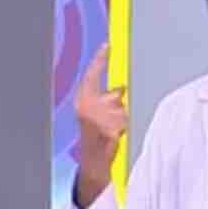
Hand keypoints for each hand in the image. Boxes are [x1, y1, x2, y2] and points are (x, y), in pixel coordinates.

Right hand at [72, 43, 127, 208]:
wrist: (93, 163)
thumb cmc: (95, 138)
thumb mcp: (94, 115)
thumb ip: (106, 99)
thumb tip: (120, 89)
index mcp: (81, 102)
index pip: (91, 76)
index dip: (99, 60)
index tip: (108, 45)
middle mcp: (88, 108)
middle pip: (115, 94)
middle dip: (118, 105)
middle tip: (114, 120)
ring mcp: (100, 119)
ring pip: (123, 109)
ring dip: (123, 118)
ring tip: (114, 131)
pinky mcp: (112, 130)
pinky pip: (126, 121)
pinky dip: (125, 128)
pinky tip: (117, 136)